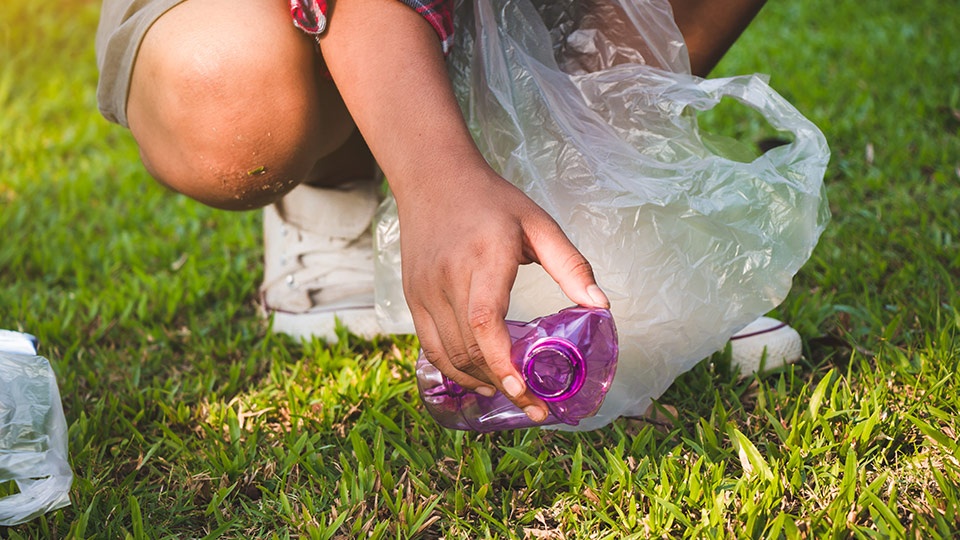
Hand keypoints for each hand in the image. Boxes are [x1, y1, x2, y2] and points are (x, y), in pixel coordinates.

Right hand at [397, 163, 609, 421]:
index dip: (503, 364)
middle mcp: (449, 278)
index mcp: (485, 258)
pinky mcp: (413, 296)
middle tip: (534, 406)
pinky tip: (478, 377)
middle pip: (469, 348)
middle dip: (502, 385)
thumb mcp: (538, 224)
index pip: (486, 322)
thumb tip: (600, 305)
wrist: (432, 177)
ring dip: (478, 381)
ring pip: (447, 353)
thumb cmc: (491, 200)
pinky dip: (453, 368)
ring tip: (510, 395)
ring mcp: (425, 289)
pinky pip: (430, 344)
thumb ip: (570, 264)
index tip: (526, 393)